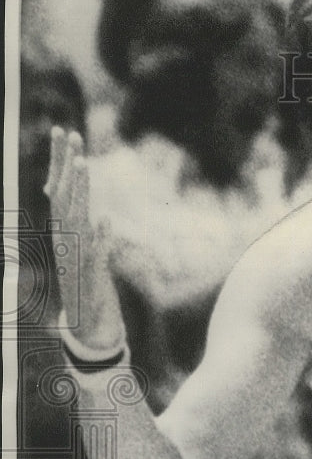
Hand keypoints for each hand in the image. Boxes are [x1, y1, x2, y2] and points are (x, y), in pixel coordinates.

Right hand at [44, 127, 123, 350]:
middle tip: (70, 133)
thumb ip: (93, 233)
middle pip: (64, 196)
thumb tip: (100, 215)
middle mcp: (67, 241)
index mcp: (65, 232)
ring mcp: (77, 258)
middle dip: (66, 164)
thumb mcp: (91, 253)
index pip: (60, 189)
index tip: (64, 131)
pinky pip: (96, 256)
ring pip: (76, 219)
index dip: (60, 161)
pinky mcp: (92, 277)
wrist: (90, 327)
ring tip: (82, 165)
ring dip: (79, 193)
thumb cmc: (90, 288)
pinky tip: (104, 222)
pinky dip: (100, 240)